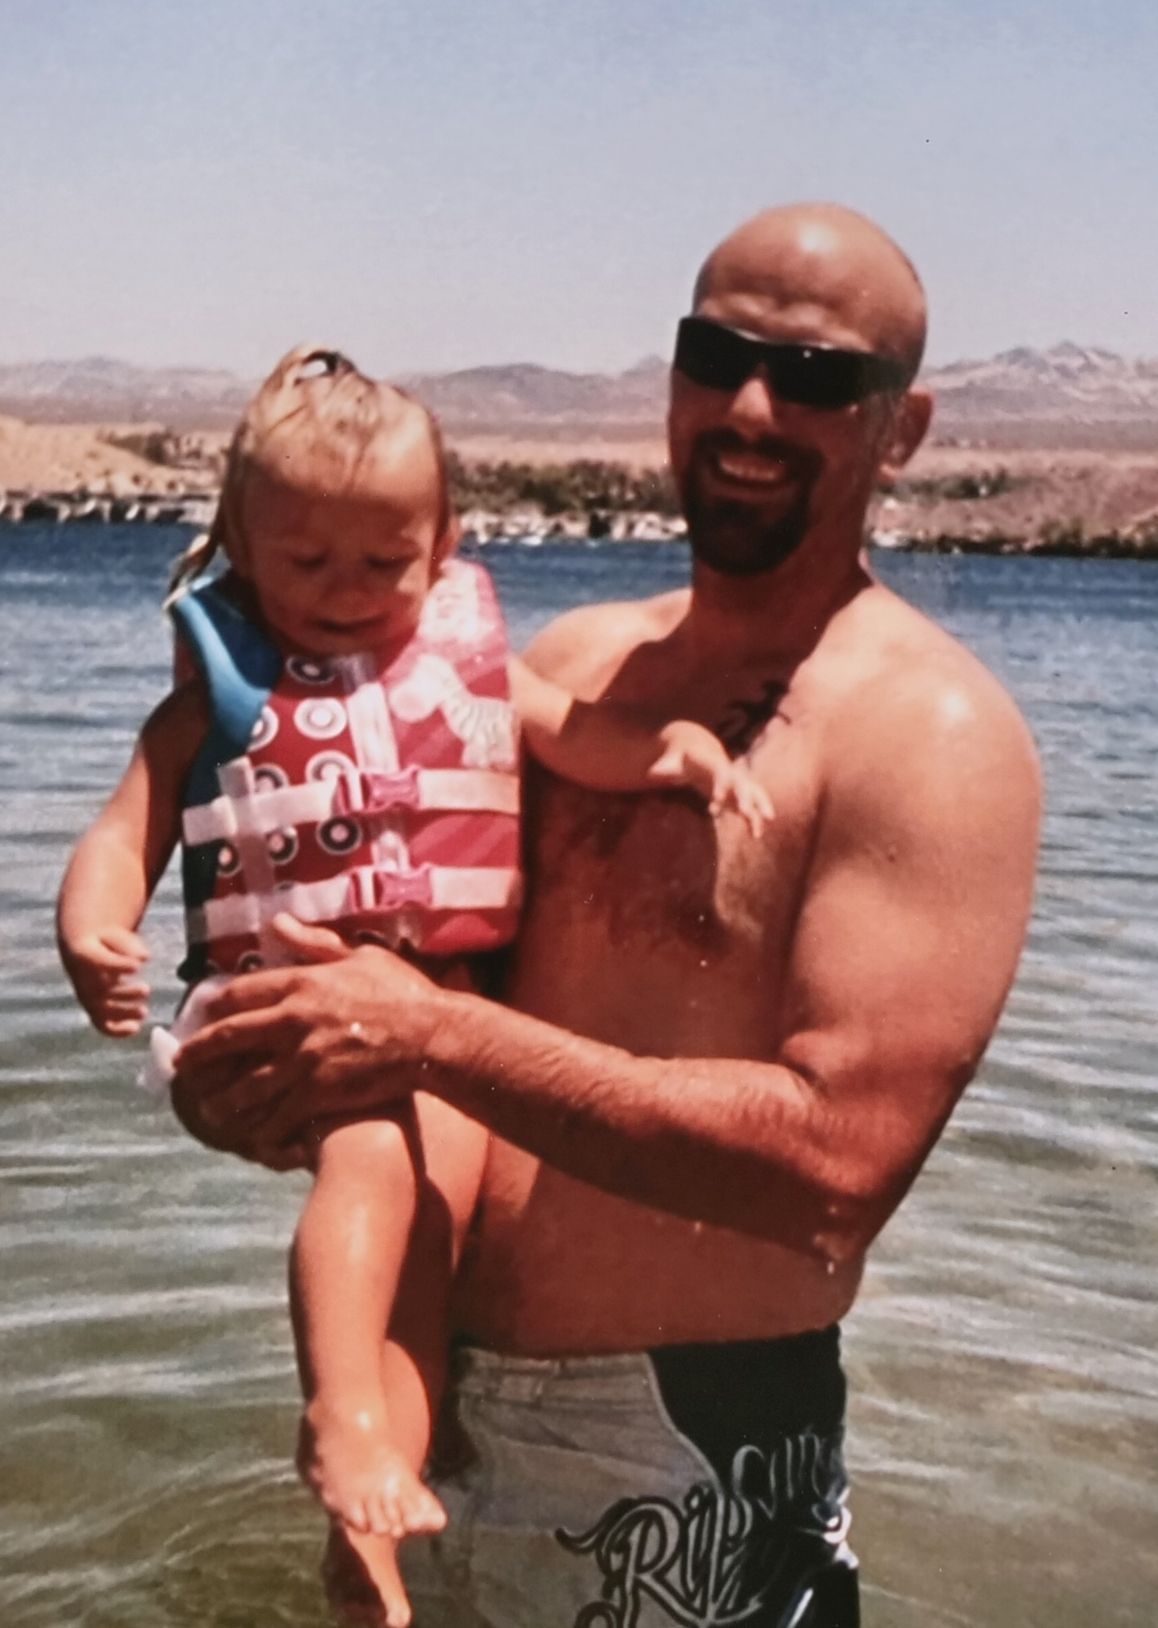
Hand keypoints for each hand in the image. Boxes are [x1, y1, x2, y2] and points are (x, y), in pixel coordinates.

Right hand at [61, 927, 150, 1036]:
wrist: (85, 949)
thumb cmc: (105, 940)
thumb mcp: (116, 935)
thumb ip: (128, 945)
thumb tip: (144, 957)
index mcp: (83, 955)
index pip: (99, 962)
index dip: (118, 966)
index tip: (137, 967)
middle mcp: (81, 978)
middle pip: (100, 992)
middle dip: (124, 994)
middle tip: (146, 990)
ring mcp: (87, 995)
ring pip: (101, 1010)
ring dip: (123, 1013)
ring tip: (144, 1012)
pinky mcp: (94, 1008)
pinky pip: (101, 1024)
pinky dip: (116, 1030)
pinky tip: (135, 1028)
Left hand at [170, 916, 447, 1169]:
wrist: (432, 1038)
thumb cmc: (403, 993)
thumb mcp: (360, 956)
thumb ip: (314, 943)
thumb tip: (278, 921)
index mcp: (301, 983)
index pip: (239, 993)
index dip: (212, 1007)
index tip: (198, 1017)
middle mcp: (293, 1020)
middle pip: (229, 1038)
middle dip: (199, 1054)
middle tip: (181, 1067)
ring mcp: (303, 1059)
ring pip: (245, 1084)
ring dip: (222, 1100)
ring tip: (208, 1111)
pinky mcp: (318, 1092)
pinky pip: (277, 1114)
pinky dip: (261, 1128)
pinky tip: (251, 1138)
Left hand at [652, 722, 773, 837]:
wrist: (693, 751)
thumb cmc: (678, 758)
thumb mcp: (669, 761)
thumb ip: (662, 768)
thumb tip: (652, 773)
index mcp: (713, 763)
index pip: (721, 772)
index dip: (721, 784)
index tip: (717, 800)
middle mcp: (728, 771)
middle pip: (741, 783)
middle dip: (744, 796)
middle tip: (745, 812)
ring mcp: (734, 782)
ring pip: (753, 792)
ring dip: (760, 805)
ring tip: (767, 821)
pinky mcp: (736, 794)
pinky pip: (750, 804)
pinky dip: (754, 818)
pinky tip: (755, 835)